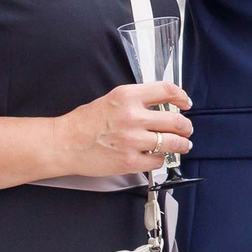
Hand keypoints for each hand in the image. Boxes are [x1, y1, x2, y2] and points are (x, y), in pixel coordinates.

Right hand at [51, 81, 193, 176]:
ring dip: (182, 144)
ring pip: (173, 142)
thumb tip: (162, 104)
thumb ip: (137, 100)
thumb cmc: (84, 122)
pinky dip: (161, 159)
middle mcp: (133, 117)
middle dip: (186, 126)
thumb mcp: (112, 99)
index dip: (181, 96)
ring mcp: (133, 140)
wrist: (64, 143)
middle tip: (186, 129)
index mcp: (128, 96)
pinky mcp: (130, 161)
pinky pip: (158, 160)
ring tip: (182, 144)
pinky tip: (156, 156)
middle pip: (176, 120)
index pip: (167, 90)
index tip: (185, 102)